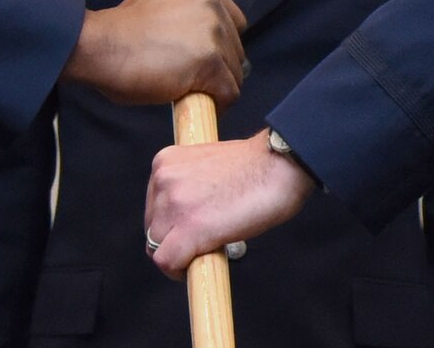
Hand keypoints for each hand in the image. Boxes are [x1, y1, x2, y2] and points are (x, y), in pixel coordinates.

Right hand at [62, 0, 246, 108]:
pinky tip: (197, 102)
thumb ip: (184, 12)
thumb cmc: (119, 31)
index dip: (220, 44)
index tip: (207, 58)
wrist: (102, 45)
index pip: (232, 20)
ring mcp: (212, 31)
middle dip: (218, 66)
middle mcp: (211, 3)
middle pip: (235, 47)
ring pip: (234, 71)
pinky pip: (229, 92)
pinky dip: (217, 103)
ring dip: (216, 85)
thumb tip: (197, 34)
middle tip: (194, 78)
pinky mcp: (209, 61)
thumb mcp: (155, 0)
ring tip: (190, 91)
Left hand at [144, 131, 314, 277]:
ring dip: (181, 256)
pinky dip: (180, 271)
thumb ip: (190, 187)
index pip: (154, 207)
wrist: (280, 164)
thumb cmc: (257, 167)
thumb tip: (184, 221)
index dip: (173, 225)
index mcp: (166, 162)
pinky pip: (167, 261)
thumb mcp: (208, 167)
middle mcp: (163, 179)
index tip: (192, 231)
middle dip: (175, 241)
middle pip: (154, 228)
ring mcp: (174, 203)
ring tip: (210, 250)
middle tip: (204, 244)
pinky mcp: (189, 227)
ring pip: (157, 247)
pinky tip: (202, 264)